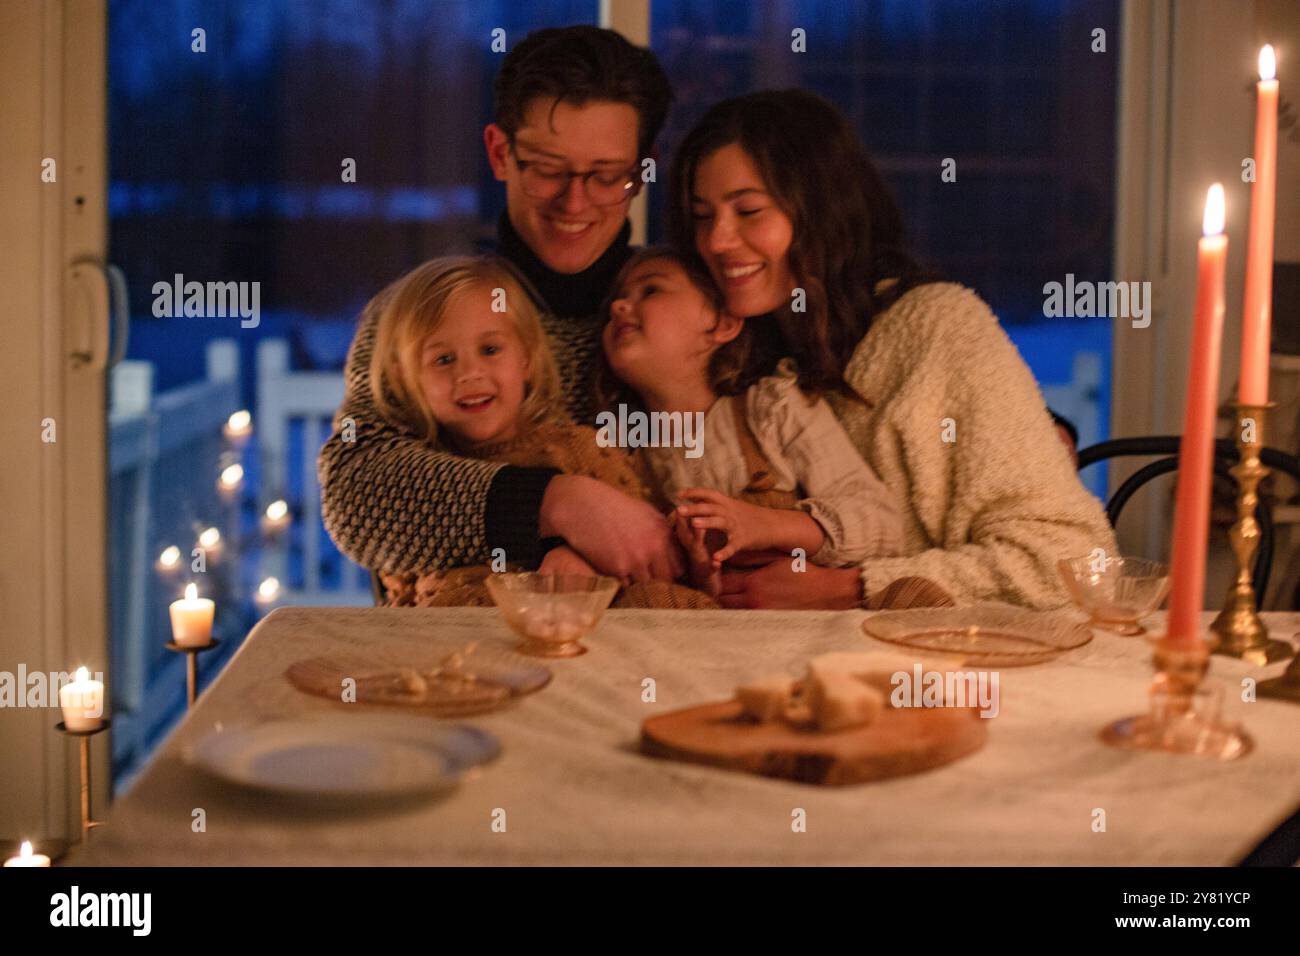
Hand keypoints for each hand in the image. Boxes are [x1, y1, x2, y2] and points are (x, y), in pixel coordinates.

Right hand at [539, 475, 684, 583]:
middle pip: (666, 581)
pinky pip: (626, 585)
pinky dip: (621, 581)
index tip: (663, 571)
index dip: (672, 571)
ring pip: (646, 585)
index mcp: (663, 534)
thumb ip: (663, 532)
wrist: (582, 506)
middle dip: (658, 581)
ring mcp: (635, 560)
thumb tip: (675, 551)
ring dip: (639, 582)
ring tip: (630, 574)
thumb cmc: (614, 507)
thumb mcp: (646, 513)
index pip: (680, 567)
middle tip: (647, 577)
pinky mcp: (617, 568)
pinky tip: (615, 569)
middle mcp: (653, 548)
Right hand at [671, 511, 721, 596]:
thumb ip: (687, 530)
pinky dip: (713, 566)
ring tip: (697, 527)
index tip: (679, 497)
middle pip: (684, 534)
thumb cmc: (699, 561)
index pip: (682, 524)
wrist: (706, 585)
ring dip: (696, 538)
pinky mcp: (707, 573)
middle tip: (679, 509)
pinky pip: (710, 570)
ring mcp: (698, 561)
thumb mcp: (693, 543)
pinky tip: (716, 562)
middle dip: (682, 521)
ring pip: (695, 548)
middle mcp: (691, 550)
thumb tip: (680, 511)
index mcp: (689, 542)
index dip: (681, 512)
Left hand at [674, 488, 772, 564]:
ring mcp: (737, 526)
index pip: (709, 494)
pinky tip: (715, 558)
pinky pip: (732, 546)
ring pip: (721, 522)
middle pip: (711, 507)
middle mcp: (731, 512)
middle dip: (695, 508)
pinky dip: (724, 552)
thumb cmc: (750, 516)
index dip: (694, 492)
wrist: (773, 524)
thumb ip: (715, 504)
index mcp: (727, 503)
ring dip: (707, 522)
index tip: (679, 494)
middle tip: (679, 509)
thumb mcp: (732, 506)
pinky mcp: (743, 540)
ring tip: (693, 524)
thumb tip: (696, 498)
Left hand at [718, 558, 862, 609]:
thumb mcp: (774, 559)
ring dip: (726, 602)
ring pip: (731, 611)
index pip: (721, 584)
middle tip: (715, 584)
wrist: (823, 591)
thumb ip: (751, 560)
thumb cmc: (800, 571)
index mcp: (753, 582)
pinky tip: (741, 602)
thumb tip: (730, 557)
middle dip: (716, 592)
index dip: (713, 578)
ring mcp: (760, 613)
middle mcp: (753, 600)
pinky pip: (745, 616)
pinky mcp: (767, 620)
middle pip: (722, 600)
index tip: (711, 573)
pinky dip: (739, 610)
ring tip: (726, 593)